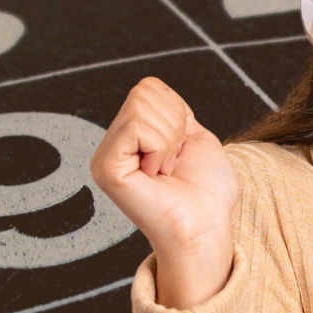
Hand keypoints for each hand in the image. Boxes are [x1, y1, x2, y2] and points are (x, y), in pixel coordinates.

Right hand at [90, 77, 237, 308]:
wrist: (206, 225)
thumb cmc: (207, 191)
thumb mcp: (195, 137)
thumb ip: (173, 112)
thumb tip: (153, 89)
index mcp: (131, 137)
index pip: (148, 87)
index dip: (177, 112)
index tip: (181, 148)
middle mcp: (112, 145)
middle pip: (143, 92)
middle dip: (174, 124)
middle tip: (174, 161)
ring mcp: (105, 157)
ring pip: (140, 107)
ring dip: (169, 139)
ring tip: (166, 169)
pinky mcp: (106, 168)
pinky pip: (136, 128)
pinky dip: (160, 147)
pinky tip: (156, 174)